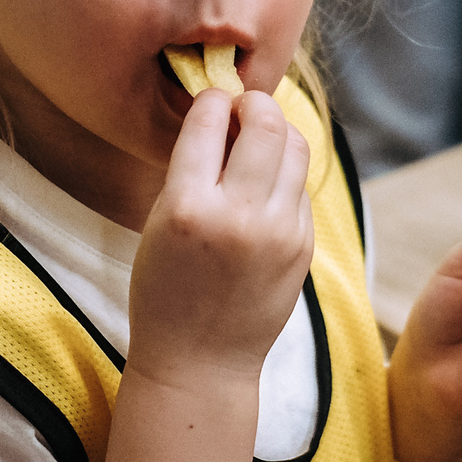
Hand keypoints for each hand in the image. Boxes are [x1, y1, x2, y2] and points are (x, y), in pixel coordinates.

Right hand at [125, 88, 314, 393]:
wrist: (201, 362)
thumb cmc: (166, 290)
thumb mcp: (158, 222)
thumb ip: (192, 169)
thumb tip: (225, 115)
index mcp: (188, 207)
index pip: (209, 120)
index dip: (211, 99)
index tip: (212, 99)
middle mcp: (239, 216)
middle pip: (265, 124)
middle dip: (254, 104)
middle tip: (242, 109)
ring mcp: (279, 232)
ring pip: (296, 147)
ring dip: (277, 132)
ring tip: (258, 140)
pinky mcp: (303, 246)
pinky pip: (301, 187)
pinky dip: (285, 173)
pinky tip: (266, 184)